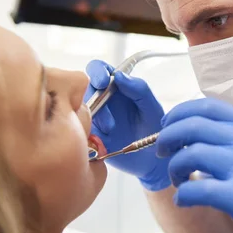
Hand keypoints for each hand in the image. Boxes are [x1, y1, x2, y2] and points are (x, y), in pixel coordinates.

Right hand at [85, 60, 168, 190]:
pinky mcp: (88, 135)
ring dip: (94, 115)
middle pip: (84, 87)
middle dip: (92, 94)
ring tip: (110, 128)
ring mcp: (93, 118)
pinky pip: (78, 128)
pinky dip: (85, 130)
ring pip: (79, 108)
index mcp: (117, 88)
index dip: (98, 71)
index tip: (104, 80)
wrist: (151, 162)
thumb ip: (139, 90)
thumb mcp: (151, 108)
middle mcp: (102, 100)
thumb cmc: (154, 131)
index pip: (100, 70)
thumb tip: (119, 76)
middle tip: (102, 103)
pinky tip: (100, 139)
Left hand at [158, 98, 232, 232]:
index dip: (179, 113)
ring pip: (189, 154)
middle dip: (166, 137)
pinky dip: (182, 195)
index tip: (168, 127)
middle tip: (161, 152)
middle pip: (192, 124)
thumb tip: (202, 136)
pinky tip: (185, 201)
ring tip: (177, 180)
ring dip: (173, 168)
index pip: (207, 105)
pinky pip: (195, 188)